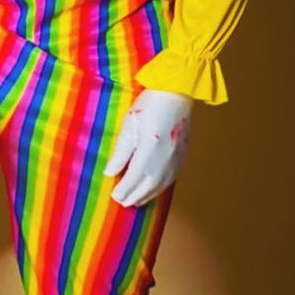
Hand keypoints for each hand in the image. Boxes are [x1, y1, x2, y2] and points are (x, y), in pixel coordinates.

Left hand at [103, 88, 192, 206]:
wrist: (177, 92)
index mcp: (150, 148)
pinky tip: (153, 188)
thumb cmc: (151, 103)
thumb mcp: (131, 124)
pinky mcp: (183, 154)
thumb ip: (121, 151)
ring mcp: (177, 157)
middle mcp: (166, 157)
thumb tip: (111, 172)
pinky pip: (171, 178)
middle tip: (123, 203)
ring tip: (136, 201)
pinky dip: (160, 187)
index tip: (115, 196)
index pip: (135, 177)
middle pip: (149, 185)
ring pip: (161, 184)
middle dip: (135, 196)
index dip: (125, 189)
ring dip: (148, 195)